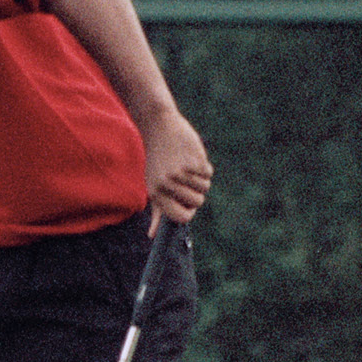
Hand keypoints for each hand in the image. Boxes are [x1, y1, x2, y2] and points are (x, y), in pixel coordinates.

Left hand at [142, 109, 212, 223]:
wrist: (159, 127)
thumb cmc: (157, 160)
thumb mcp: (154, 185)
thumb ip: (157, 211)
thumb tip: (153, 235)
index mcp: (156, 193)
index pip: (181, 217)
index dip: (188, 212)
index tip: (187, 203)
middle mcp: (167, 185)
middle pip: (197, 202)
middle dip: (196, 193)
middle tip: (185, 178)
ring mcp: (181, 173)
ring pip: (205, 188)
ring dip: (201, 178)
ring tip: (187, 165)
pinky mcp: (194, 161)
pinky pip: (208, 174)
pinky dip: (204, 167)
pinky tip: (191, 156)